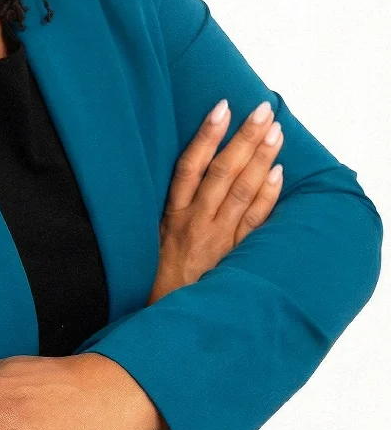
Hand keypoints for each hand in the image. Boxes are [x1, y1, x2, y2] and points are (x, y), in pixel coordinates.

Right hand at [147, 97, 283, 304]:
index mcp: (172, 215)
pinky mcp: (235, 257)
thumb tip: (189, 170)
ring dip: (261, 159)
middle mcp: (196, 222)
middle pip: (223, 172)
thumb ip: (172, 207)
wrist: (168, 322)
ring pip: (243, 192)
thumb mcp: (152, 237)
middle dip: (244, 138)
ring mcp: (218, 239)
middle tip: (263, 110)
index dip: (206, 135)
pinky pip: (255, 223)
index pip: (189, 166)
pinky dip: (268, 197)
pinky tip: (279, 173)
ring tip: (276, 132)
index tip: (221, 107)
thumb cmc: (158, 276)